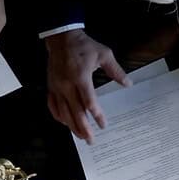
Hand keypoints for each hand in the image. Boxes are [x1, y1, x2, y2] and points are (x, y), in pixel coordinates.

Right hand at [45, 29, 130, 143]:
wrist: (61, 38)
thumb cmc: (84, 46)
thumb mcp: (104, 54)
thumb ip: (116, 71)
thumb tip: (128, 84)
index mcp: (81, 77)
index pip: (89, 101)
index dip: (96, 115)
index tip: (103, 124)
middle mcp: (67, 85)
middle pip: (75, 112)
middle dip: (84, 128)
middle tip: (91, 140)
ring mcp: (57, 88)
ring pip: (63, 113)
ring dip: (72, 126)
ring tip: (81, 137)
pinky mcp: (50, 88)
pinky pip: (53, 106)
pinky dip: (59, 117)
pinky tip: (66, 124)